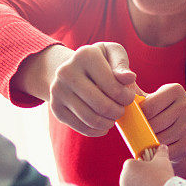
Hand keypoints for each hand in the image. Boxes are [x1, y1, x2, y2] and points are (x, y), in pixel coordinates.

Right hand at [17, 42, 135, 136]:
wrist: (72, 70)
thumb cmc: (100, 62)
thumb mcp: (113, 54)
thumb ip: (122, 65)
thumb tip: (129, 78)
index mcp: (85, 55)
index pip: (114, 87)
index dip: (127, 97)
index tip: (129, 96)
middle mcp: (66, 71)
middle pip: (102, 106)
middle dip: (118, 112)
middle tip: (122, 110)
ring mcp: (57, 90)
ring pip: (91, 119)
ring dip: (108, 123)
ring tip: (113, 117)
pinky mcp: (56, 107)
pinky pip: (81, 127)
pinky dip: (97, 131)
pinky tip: (103, 125)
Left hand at [120, 144, 174, 185]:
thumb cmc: (162, 176)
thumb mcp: (163, 160)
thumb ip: (161, 152)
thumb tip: (162, 147)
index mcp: (128, 166)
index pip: (133, 164)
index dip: (142, 167)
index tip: (151, 170)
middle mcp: (123, 181)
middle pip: (131, 179)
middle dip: (140, 179)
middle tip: (153, 181)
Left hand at [141, 84, 185, 175]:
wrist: (177, 130)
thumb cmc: (156, 111)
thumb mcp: (147, 97)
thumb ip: (132, 88)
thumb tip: (121, 79)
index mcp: (176, 89)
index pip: (149, 107)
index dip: (139, 115)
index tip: (138, 117)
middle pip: (154, 123)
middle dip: (143, 129)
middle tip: (139, 130)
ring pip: (159, 138)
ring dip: (148, 141)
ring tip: (146, 138)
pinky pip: (164, 151)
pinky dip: (156, 151)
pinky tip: (154, 146)